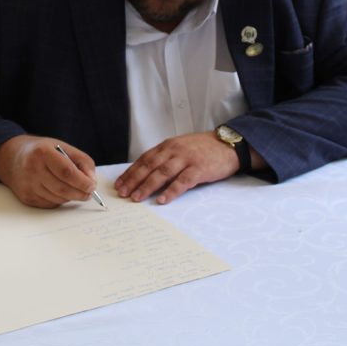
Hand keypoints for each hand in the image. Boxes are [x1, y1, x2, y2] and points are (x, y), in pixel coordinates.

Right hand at [0, 135, 97, 208]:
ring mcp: (28, 185)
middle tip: (88, 193)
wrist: (11, 158)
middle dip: (80, 193)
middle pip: (63, 188)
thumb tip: (91, 181)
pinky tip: (58, 190)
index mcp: (42, 152)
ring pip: (58, 198)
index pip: (67, 171)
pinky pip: (50, 204)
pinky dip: (60, 199)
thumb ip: (81, 161)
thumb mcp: (61, 147)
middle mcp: (32, 169)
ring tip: (74, 189)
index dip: (82, 181)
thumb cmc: (41, 151)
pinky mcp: (26, 197)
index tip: (92, 185)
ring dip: (71, 197)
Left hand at [114, 132, 238, 204]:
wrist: (227, 145)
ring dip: (147, 186)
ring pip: (162, 173)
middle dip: (134, 180)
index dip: (130, 172)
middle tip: (122, 193)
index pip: (144, 159)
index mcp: (167, 146)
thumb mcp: (180, 147)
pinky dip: (171, 191)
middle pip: (149, 166)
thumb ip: (165, 157)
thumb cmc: (202, 148)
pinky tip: (162, 200)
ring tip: (137, 198)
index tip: (119, 184)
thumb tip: (145, 174)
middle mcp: (174, 151)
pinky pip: (182, 181)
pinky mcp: (199, 169)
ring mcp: (186, 159)